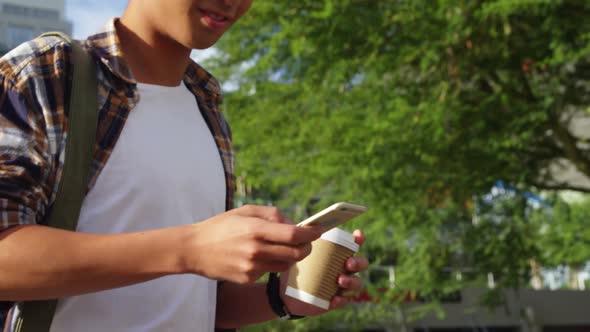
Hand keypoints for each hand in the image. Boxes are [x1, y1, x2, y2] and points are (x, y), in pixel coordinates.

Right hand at [182, 205, 322, 283]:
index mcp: (255, 229)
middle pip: (295, 253)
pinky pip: (269, 272)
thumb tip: (293, 222)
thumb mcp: (244, 211)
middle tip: (307, 242)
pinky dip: (271, 263)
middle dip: (306, 247)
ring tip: (281, 247)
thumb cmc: (220, 226)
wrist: (194, 249)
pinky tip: (258, 256)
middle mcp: (255, 250)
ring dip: (291, 256)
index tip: (319, 231)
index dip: (310, 234)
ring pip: (285, 265)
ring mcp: (251, 267)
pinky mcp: (247, 279)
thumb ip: (271, 214)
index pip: (293, 234)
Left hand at [280, 229, 368, 315]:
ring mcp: (341, 285)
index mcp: (337, 254)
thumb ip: (303, 242)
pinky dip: (341, 299)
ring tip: (340, 280)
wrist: (287, 293)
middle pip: (361, 263)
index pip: (353, 244)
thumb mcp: (298, 254)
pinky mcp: (336, 300)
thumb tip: (307, 230)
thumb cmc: (296, 269)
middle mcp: (343, 268)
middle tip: (348, 263)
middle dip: (358, 262)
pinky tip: (334, 298)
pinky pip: (345, 300)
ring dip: (352, 281)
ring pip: (356, 282)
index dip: (359, 239)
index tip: (358, 235)